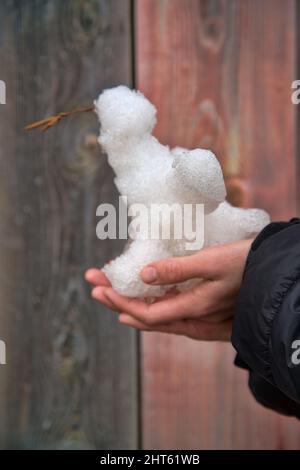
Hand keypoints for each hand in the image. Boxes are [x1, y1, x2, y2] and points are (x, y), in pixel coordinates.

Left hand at [85, 239, 252, 341]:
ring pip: (156, 318)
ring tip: (109, 293)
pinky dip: (150, 308)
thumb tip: (143, 273)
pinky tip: (143, 301)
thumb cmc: (246, 264)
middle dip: (116, 300)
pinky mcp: (204, 315)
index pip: (145, 312)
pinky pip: (170, 317)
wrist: (274, 275)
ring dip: (130, 304)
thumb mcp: (212, 262)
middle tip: (94, 285)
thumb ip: (177, 270)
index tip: (99, 286)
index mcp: (193, 308)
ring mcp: (199, 320)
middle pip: (145, 317)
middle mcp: (193, 320)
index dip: (119, 300)